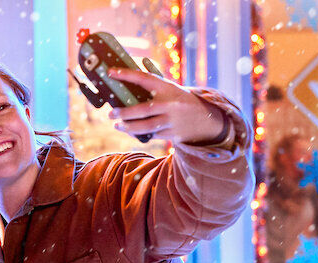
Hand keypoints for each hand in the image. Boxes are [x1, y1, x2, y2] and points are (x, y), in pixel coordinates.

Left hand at [107, 68, 226, 144]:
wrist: (206, 118)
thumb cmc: (180, 101)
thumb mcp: (171, 90)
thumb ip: (152, 89)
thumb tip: (124, 88)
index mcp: (167, 88)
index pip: (144, 78)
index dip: (126, 74)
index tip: (111, 72)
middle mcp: (170, 104)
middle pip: (142, 110)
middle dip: (123, 113)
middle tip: (111, 113)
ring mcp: (171, 120)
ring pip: (145, 127)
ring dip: (128, 127)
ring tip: (117, 125)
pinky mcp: (172, 134)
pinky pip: (151, 135)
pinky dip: (139, 134)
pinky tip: (130, 131)